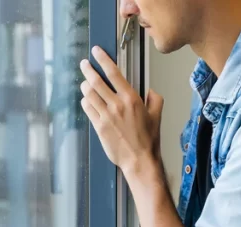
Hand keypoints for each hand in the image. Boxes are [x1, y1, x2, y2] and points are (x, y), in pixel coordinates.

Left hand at [79, 46, 163, 174]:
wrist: (139, 160)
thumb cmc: (149, 140)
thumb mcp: (157, 115)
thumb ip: (155, 99)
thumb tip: (149, 91)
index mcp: (131, 99)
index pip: (113, 73)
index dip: (103, 59)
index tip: (96, 52)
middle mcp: (116, 105)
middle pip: (96, 81)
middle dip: (88, 70)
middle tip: (84, 64)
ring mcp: (105, 116)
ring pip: (89, 94)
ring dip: (85, 85)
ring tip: (84, 82)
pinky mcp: (98, 126)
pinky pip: (87, 109)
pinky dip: (85, 101)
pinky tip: (87, 100)